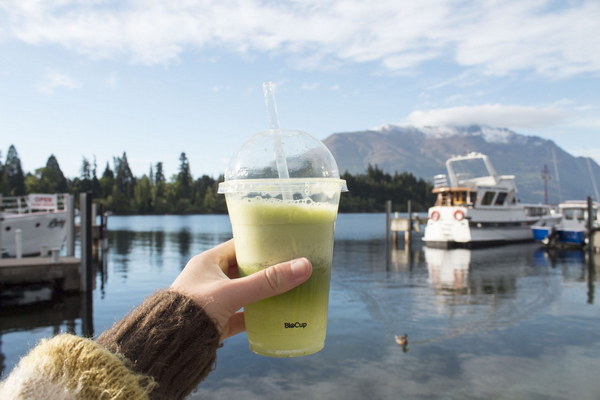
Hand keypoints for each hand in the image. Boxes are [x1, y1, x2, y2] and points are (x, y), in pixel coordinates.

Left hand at [170, 239, 311, 339]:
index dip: (261, 242)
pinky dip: (260, 315)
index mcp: (209, 262)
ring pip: (247, 292)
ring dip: (266, 292)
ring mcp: (216, 301)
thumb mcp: (232, 292)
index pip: (239, 245)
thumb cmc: (194, 310)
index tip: (284, 241)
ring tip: (292, 287)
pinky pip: (245, 315)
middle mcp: (211, 279)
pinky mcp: (219, 321)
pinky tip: (279, 315)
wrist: (169, 347)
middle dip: (269, 269)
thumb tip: (303, 266)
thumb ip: (267, 281)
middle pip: (246, 269)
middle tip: (293, 265)